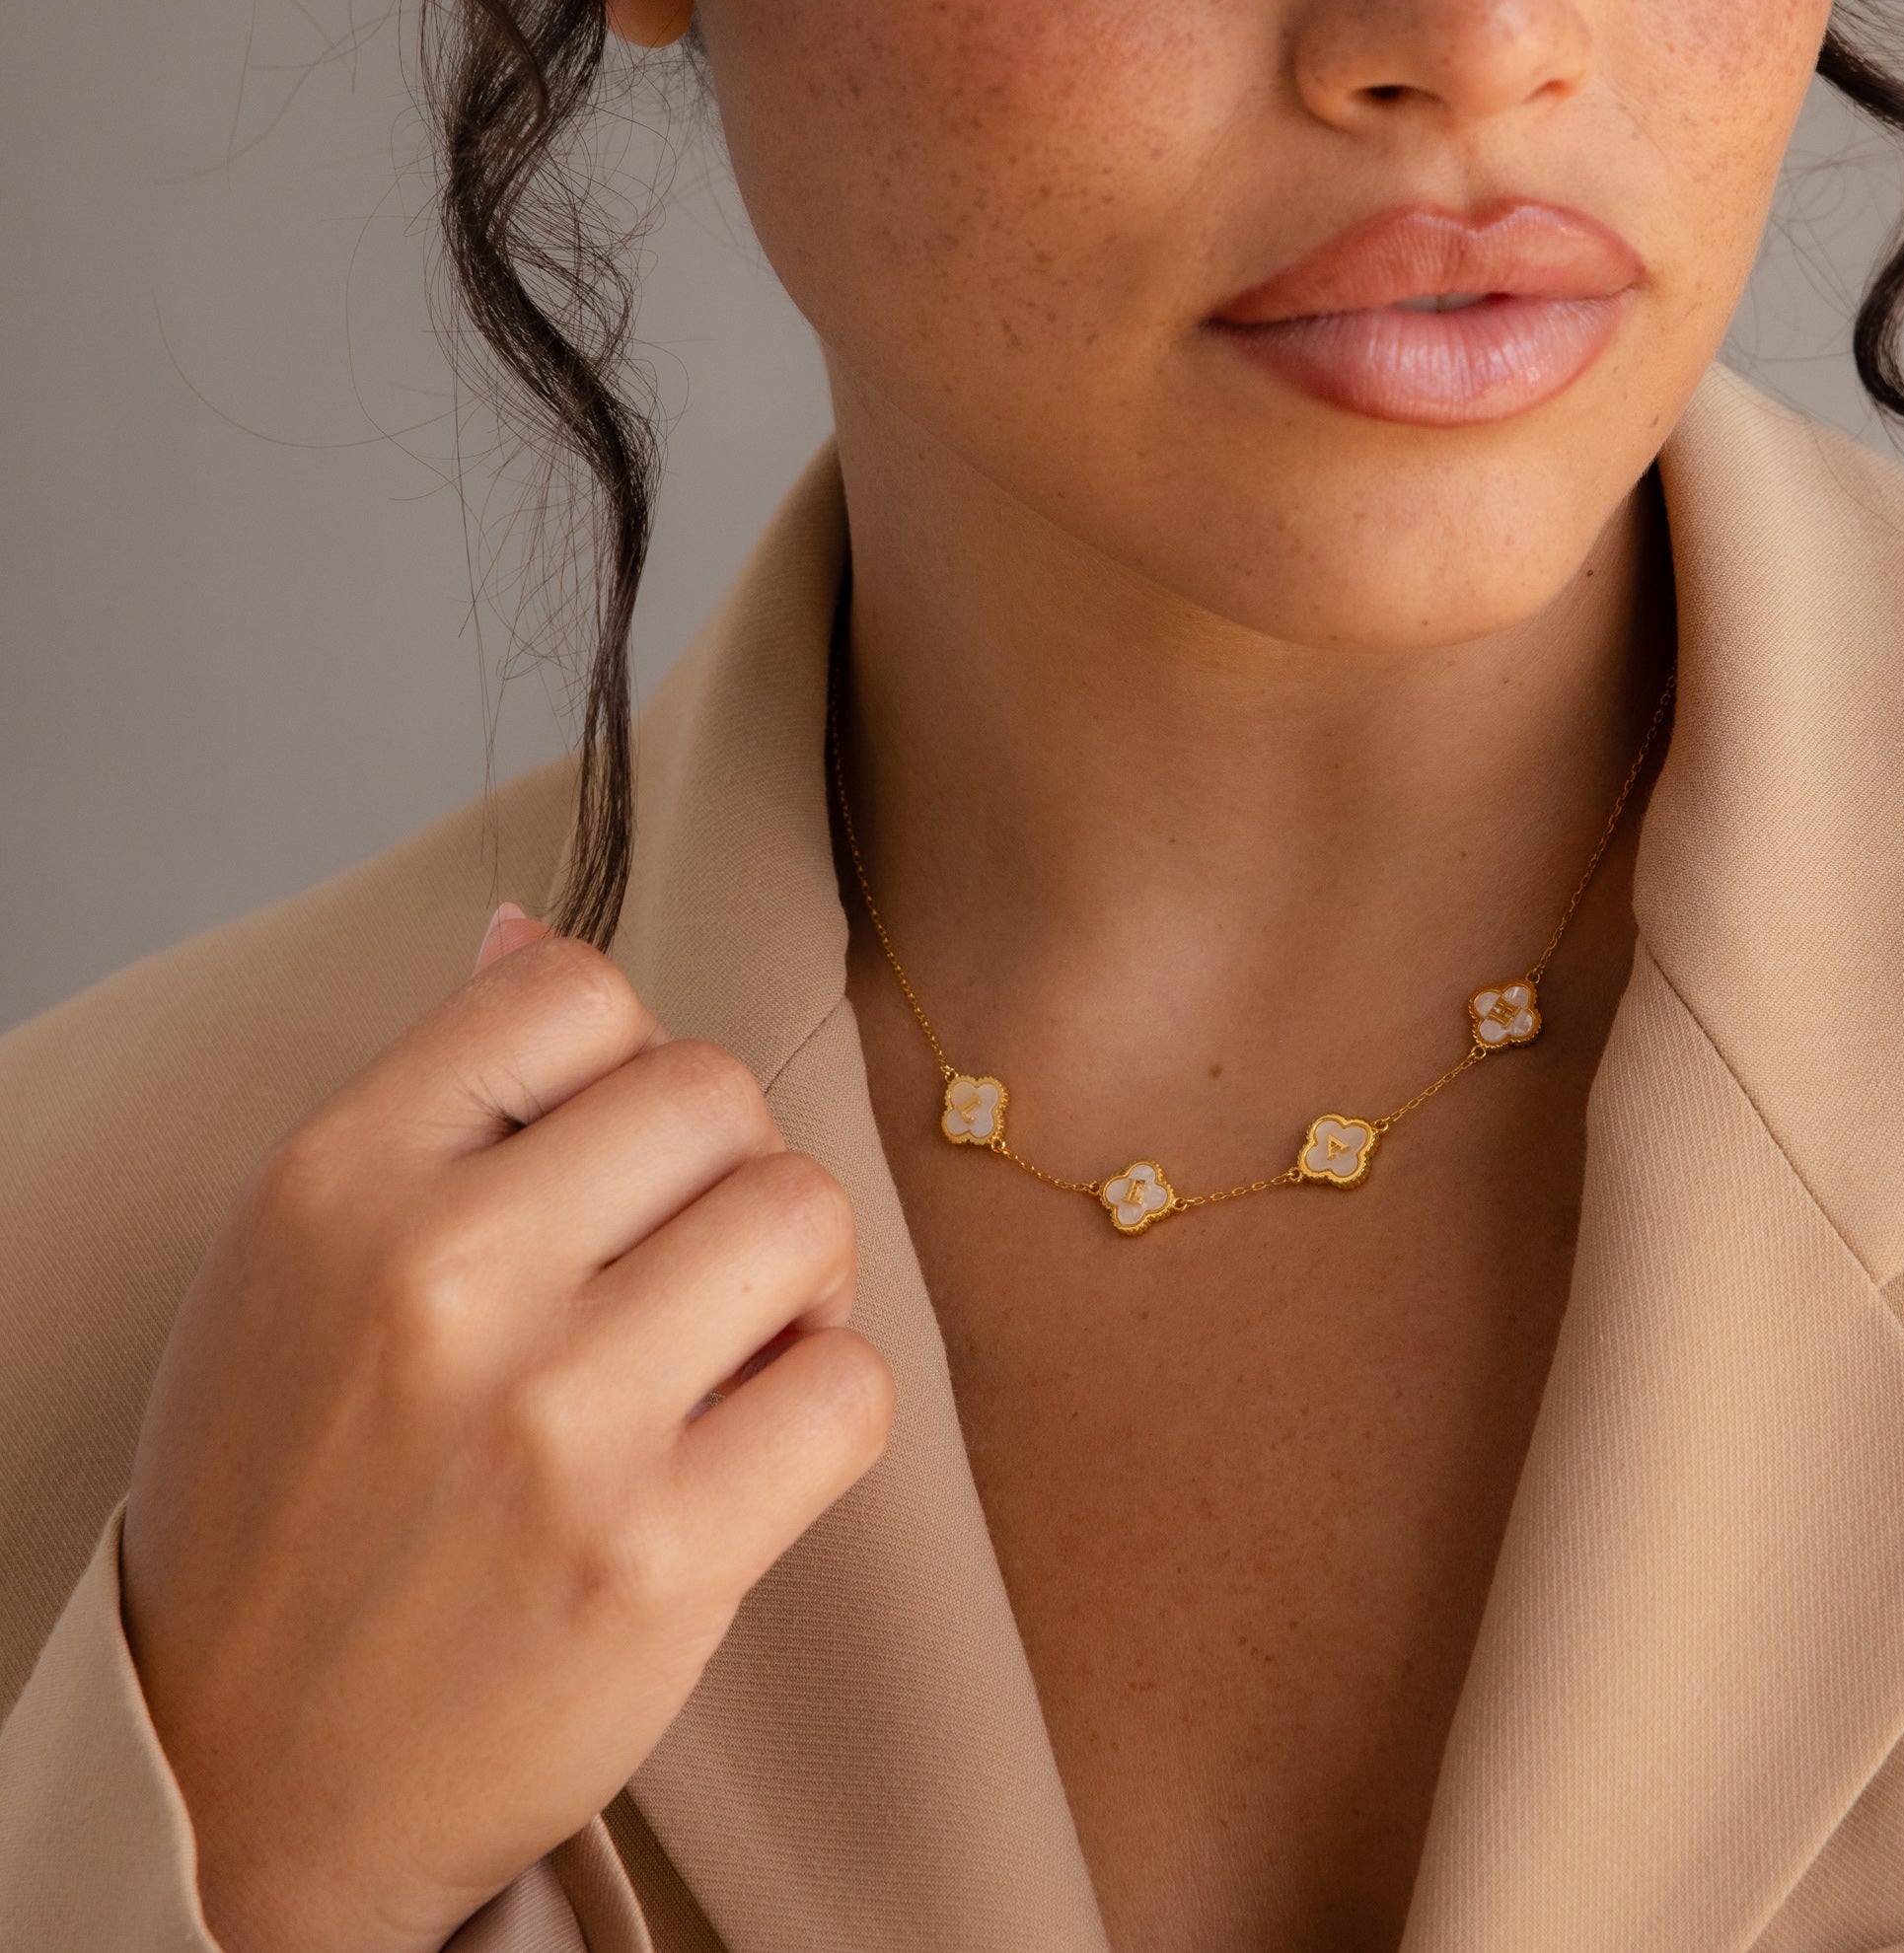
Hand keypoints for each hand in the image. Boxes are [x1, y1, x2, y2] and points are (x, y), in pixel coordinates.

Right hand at [120, 910, 892, 1952]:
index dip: (618, 1065)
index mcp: (340, 1179)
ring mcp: (556, 1418)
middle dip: (720, 1170)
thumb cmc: (286, 1498)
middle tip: (674, 1265)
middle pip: (716, 1090)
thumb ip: (431, 1096)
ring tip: (719, 1350)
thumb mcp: (294, 1264)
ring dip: (791, 1279)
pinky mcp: (658, 1554)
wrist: (240, 1785)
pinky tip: (743, 1452)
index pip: (573, 988)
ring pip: (806, 1212)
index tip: (598, 1155)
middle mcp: (443, 1277)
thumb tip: (528, 928)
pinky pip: (853, 1384)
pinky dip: (823, 1409)